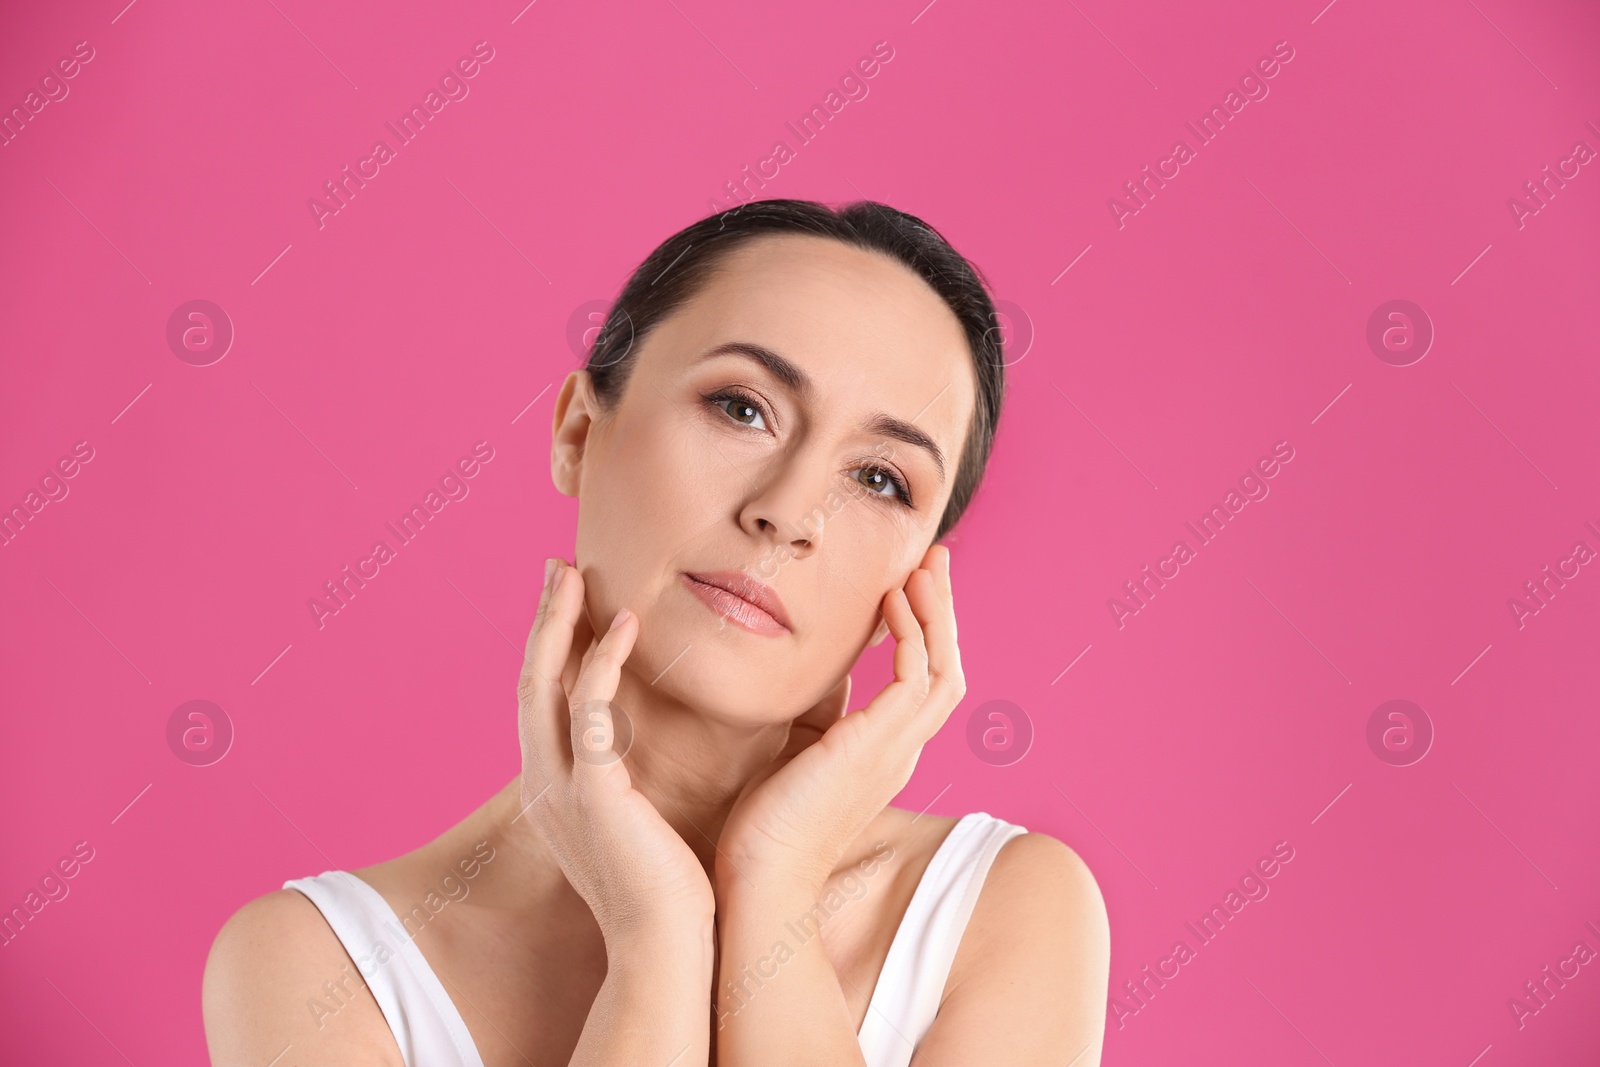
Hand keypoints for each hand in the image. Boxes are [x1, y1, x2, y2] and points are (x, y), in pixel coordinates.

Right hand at [516, 558, 715, 941]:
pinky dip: (600, 661)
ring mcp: (561, 787)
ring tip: (573, 574)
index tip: (564, 598)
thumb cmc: (667, 889)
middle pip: (529, 681)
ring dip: (557, 623)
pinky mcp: (593, 791)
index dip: (548, 646)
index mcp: (554, 789)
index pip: (540, 700)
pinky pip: (588, 710)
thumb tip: (647, 750)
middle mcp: (544, 784)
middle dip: (542, 620)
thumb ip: (628, 782)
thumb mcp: (636, 822)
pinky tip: (625, 625)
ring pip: (544, 684)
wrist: (666, 946)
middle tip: (556, 567)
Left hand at [714, 544, 965, 897]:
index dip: (923, 632)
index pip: (922, 683)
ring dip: (936, 613)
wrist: (761, 875)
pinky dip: (911, 633)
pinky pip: (916, 674)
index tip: (908, 586)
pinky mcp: (881, 744)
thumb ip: (817, 716)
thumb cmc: (765, 826)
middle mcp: (902, 751)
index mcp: (885, 755)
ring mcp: (898, 750)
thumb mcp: (797, 754)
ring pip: (943, 667)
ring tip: (922, 567)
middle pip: (946, 668)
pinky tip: (891, 601)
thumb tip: (815, 674)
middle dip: (943, 611)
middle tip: (934, 560)